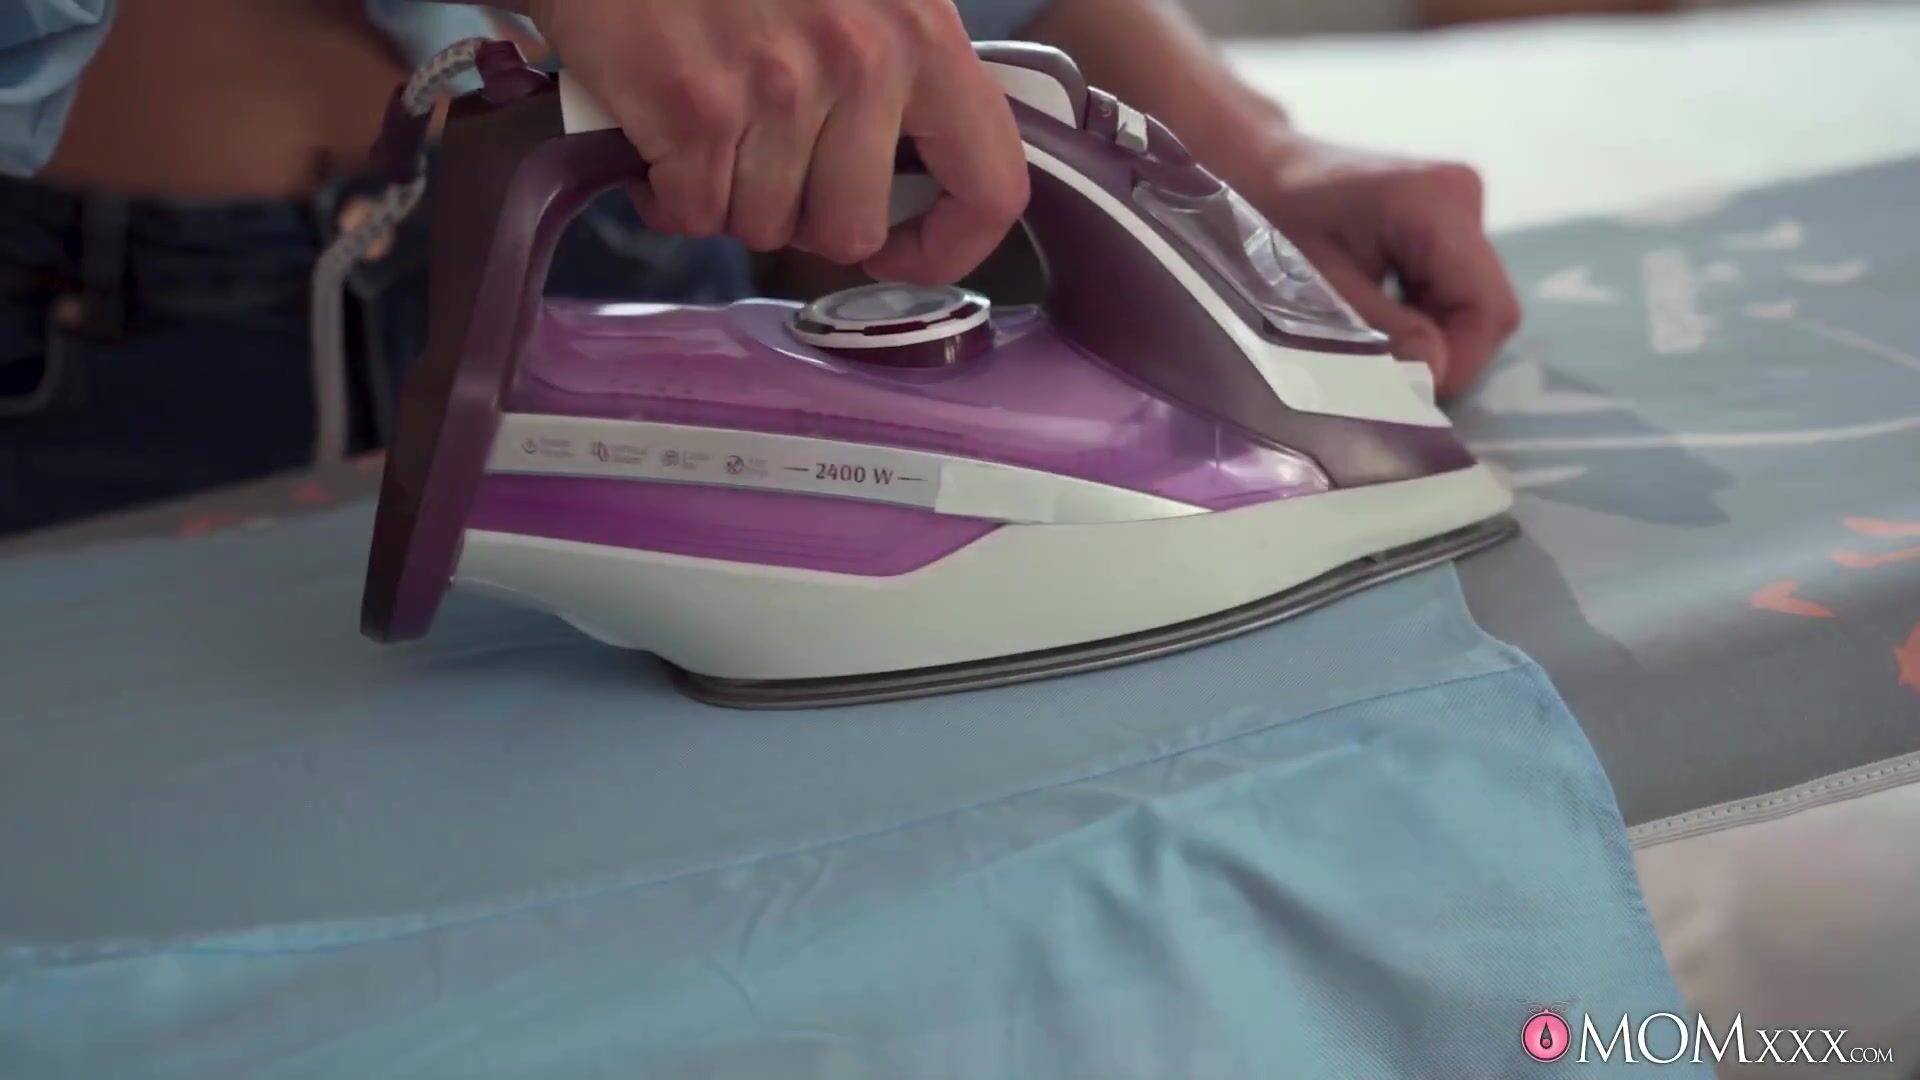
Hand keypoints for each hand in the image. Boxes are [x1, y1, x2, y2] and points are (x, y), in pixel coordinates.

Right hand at [523, 0, 1029, 282]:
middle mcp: (862, 63)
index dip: (949, 244)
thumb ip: (901, 63)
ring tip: (710, 138)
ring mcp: (779, 89)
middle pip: (850, 229)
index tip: (902, 248)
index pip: (992, 185)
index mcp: (923, 34)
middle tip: (771, 173)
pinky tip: (660, 144)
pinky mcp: (696, 109)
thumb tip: (911, 169)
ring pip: (765, 226)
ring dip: (730, 200)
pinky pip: (694, 214)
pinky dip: (668, 198)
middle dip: (803, 221)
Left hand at [1250, 134, 1521, 397]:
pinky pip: (1452, 286)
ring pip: (1470, 301)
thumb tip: (1436, 374)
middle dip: (1440, 349)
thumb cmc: (1272, 222)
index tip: (1404, 387)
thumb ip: (1382, 332)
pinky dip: (1420, 312)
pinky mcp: (1446, 218)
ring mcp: (1459, 205)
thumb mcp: (1319, 287)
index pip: (1488, 309)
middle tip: (1378, 367)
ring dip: (1426, 332)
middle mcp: (1463, 197)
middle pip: (1485, 307)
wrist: (1252, 171)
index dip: (1458, 361)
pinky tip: (1373, 309)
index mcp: (1439, 204)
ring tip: (1365, 332)